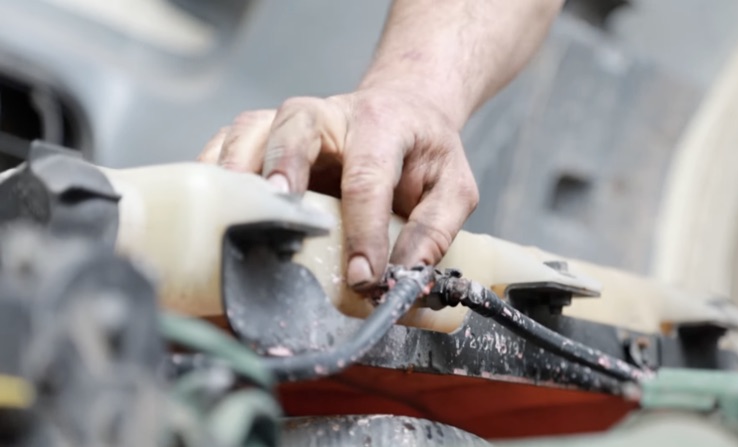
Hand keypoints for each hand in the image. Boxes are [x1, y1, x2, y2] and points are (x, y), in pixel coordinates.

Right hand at [198, 87, 478, 290]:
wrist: (400, 111)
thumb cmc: (422, 151)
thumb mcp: (452, 186)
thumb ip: (436, 229)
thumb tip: (406, 278)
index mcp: (382, 123)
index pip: (368, 176)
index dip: (365, 229)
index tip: (364, 276)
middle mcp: (327, 114)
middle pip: (293, 129)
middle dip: (282, 169)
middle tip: (279, 209)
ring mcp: (286, 121)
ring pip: (249, 133)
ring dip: (236, 173)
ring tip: (232, 216)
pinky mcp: (260, 134)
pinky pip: (225, 145)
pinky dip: (213, 174)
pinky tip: (212, 209)